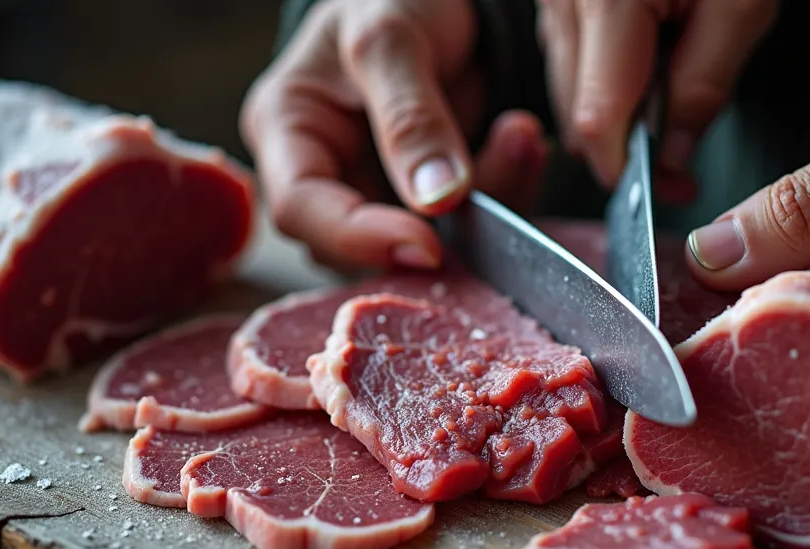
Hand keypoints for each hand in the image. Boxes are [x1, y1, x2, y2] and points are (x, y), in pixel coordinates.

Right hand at [240, 0, 547, 270]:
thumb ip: (410, 118)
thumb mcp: (392, 41)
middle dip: (432, 229)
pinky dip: (505, 189)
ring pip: (421, 243)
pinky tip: (522, 141)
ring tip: (518, 136)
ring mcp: (377, 192)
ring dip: (483, 204)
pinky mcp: (428, 201)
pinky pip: (467, 224)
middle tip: (493, 196)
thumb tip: (438, 201)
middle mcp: (325, 173)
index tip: (426, 244)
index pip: (302, 210)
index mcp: (287, 131)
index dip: (357, 238)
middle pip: (360, 247)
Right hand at [536, 0, 776, 199]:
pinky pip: (571, 53)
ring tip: (673, 88)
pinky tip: (649, 55)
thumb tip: (673, 156)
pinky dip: (607, 73)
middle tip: (682, 144)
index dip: (630, 168)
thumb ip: (706, 86)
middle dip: (626, 142)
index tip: (668, 183)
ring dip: (616, 108)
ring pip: (569, 87)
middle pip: (576, 111)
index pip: (598, 120)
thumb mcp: (743, 3)